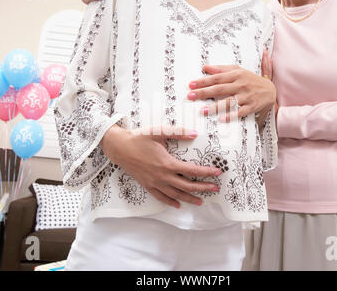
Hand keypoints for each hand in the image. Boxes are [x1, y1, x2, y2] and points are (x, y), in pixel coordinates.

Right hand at [100, 125, 221, 208]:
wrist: (119, 147)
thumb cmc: (139, 138)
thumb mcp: (159, 132)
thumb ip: (178, 132)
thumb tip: (194, 133)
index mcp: (168, 163)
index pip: (192, 170)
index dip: (206, 172)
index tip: (217, 173)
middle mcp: (163, 176)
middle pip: (187, 185)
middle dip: (203, 188)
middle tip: (215, 189)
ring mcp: (154, 183)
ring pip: (175, 194)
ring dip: (189, 198)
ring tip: (201, 201)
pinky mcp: (147, 185)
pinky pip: (160, 197)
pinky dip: (170, 202)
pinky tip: (177, 204)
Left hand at [187, 50, 275, 122]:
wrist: (270, 90)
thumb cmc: (250, 80)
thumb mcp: (238, 71)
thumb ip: (221, 69)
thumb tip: (205, 67)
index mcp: (236, 75)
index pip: (216, 78)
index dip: (203, 81)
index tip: (191, 85)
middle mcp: (240, 85)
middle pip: (219, 89)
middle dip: (204, 92)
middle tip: (190, 96)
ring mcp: (246, 96)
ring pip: (228, 101)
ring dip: (214, 106)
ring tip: (202, 110)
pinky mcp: (251, 106)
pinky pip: (240, 112)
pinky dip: (231, 115)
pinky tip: (221, 118)